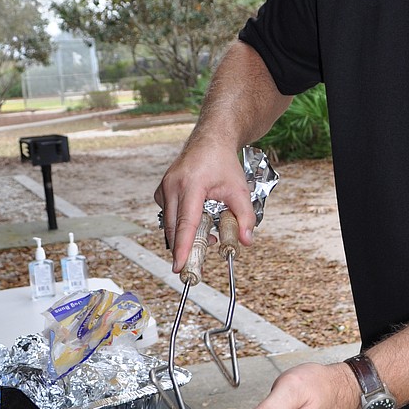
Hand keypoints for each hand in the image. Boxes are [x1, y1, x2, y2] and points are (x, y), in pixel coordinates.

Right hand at [154, 135, 255, 273]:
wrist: (211, 140)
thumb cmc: (223, 162)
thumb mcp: (240, 189)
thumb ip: (245, 216)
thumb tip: (246, 241)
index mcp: (192, 184)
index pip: (186, 223)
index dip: (183, 247)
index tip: (180, 266)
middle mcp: (173, 185)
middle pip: (174, 227)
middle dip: (181, 249)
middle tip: (191, 268)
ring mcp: (164, 186)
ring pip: (169, 222)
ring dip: (184, 234)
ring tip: (208, 234)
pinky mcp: (162, 189)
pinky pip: (167, 213)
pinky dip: (179, 222)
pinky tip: (197, 219)